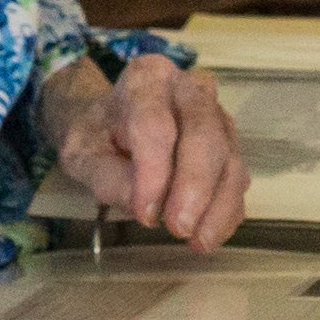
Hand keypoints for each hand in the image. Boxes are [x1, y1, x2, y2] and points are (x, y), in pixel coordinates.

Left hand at [42, 54, 249, 245]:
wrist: (110, 127)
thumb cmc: (96, 134)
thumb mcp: (81, 153)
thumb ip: (107, 177)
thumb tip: (143, 204)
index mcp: (147, 78)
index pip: (155, 124)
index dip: (154, 172)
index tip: (145, 213)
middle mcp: (189, 88)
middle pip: (204, 132)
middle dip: (195, 185)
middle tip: (179, 227)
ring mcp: (216, 116)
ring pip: (229, 157)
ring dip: (218, 204)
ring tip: (198, 241)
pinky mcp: (230, 146)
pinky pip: (237, 177)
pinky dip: (227, 210)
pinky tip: (210, 234)